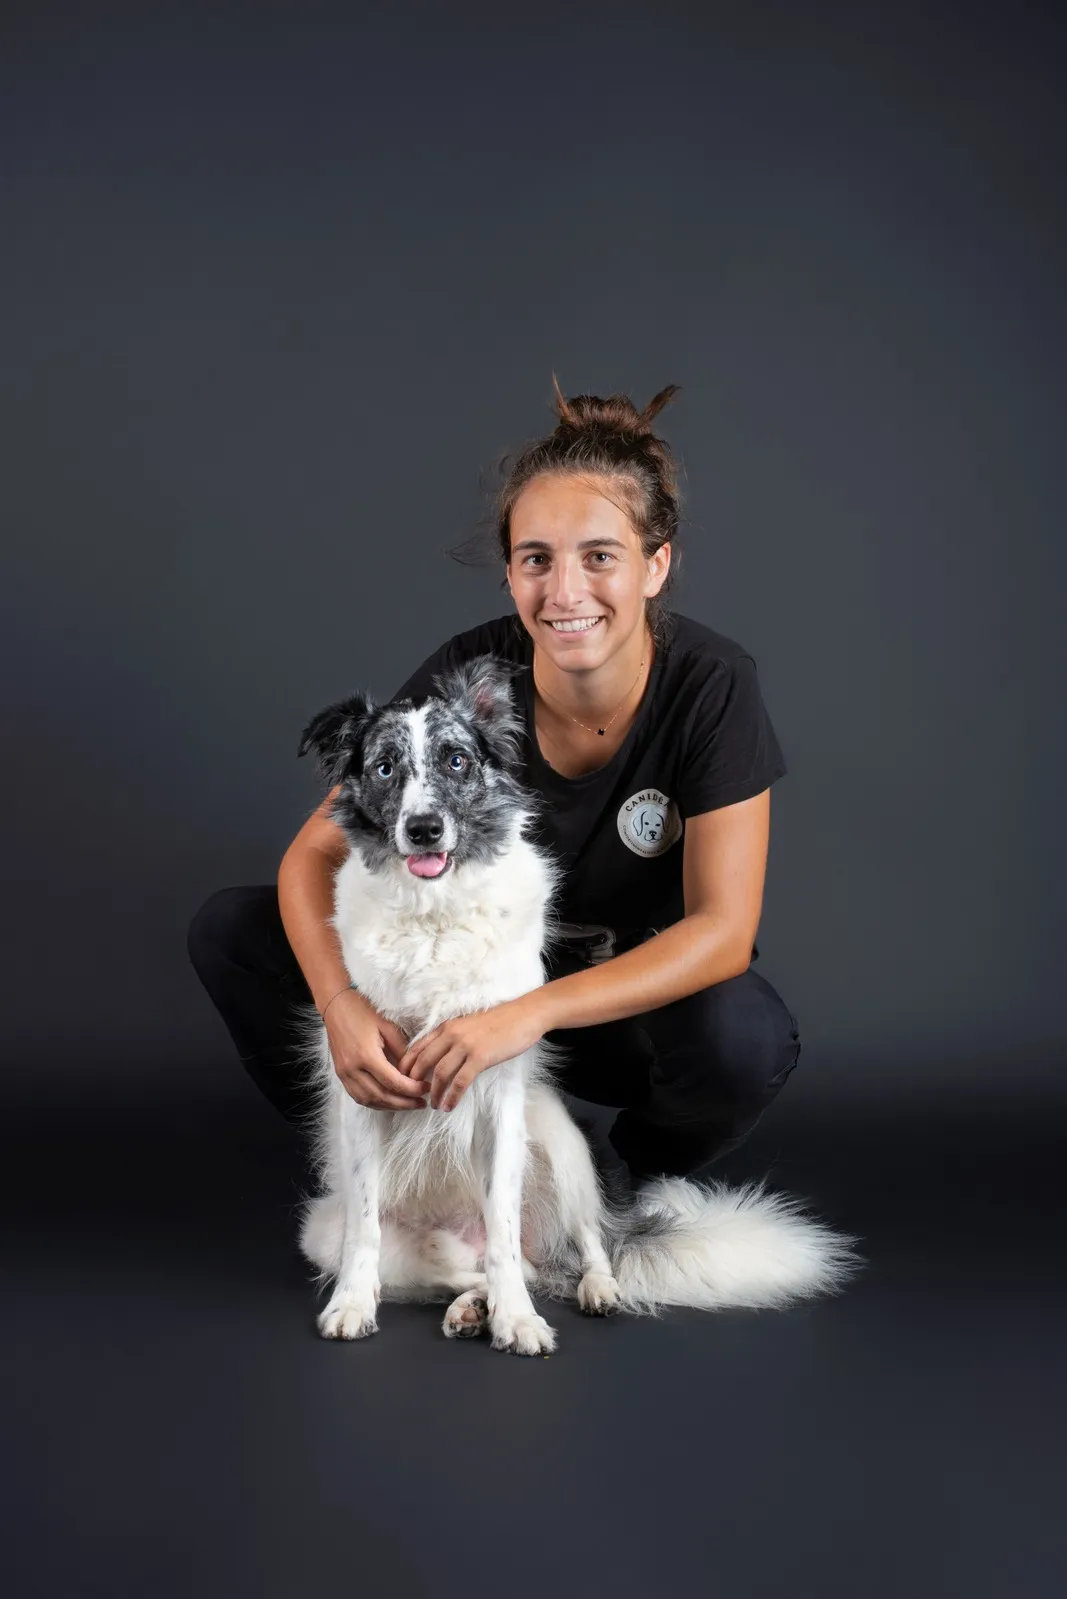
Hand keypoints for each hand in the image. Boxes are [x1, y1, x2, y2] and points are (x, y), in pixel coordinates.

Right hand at [322, 989, 428, 1110]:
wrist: (336, 1006)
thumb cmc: (363, 1012)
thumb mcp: (388, 1026)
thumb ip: (402, 1050)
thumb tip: (415, 1071)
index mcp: (366, 1055)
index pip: (392, 1082)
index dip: (411, 1090)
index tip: (426, 1089)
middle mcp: (353, 1069)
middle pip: (381, 1096)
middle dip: (404, 1103)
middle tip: (421, 1103)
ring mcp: (344, 1074)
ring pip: (369, 1100)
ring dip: (390, 1106)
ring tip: (408, 1104)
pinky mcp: (340, 1075)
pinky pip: (358, 1096)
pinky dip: (375, 1102)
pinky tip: (389, 1101)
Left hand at [396, 995, 545, 1110]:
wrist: (524, 1015)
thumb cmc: (499, 1022)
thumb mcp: (468, 1025)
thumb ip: (452, 1037)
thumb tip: (439, 1057)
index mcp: (447, 1026)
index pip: (418, 1047)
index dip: (407, 1066)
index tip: (403, 1081)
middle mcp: (452, 1034)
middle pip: (423, 1062)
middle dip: (415, 1082)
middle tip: (414, 1097)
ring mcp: (465, 1046)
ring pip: (439, 1074)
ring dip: (434, 1093)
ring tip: (433, 1105)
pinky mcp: (480, 1057)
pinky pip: (460, 1082)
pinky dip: (452, 1097)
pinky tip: (449, 1106)